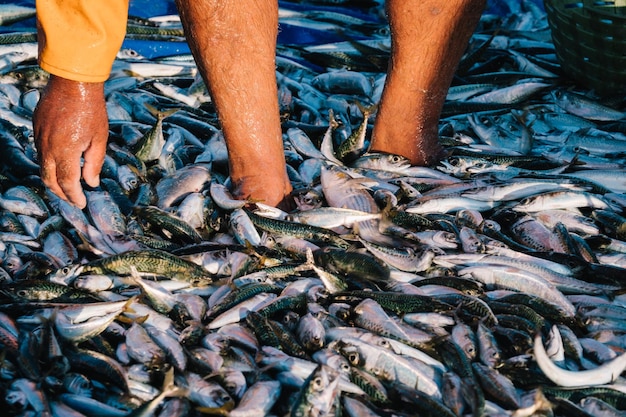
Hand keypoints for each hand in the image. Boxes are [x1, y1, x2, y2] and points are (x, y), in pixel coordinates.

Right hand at [33, 75, 108, 207]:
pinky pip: (40, 152)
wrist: (73, 82)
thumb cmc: (91, 109)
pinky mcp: (36, 128)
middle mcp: (48, 148)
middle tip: (73, 200)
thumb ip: (94, 163)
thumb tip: (91, 183)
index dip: (74, 196)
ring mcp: (39, 138)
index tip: (82, 204)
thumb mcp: (99, 139)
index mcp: (65, 152)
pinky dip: (49, 164)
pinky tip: (60, 164)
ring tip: (67, 186)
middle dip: (61, 193)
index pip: (67, 183)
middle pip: (50, 179)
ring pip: (43, 166)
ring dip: (54, 179)